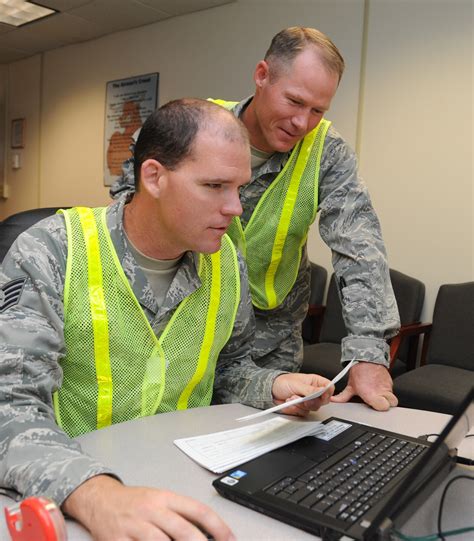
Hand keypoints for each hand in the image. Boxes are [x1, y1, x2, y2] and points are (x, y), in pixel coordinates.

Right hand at [63, 475, 234, 540]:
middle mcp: (152, 510)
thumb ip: (180, 515)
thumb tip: (208, 534)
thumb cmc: (135, 502)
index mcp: (166, 498)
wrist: (100, 499)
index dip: (218, 527)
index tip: (231, 540)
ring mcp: (134, 526)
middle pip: (183, 530)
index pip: (198, 510)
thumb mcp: (159, 501)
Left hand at [271, 373, 333, 416]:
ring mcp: (308, 401)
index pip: (329, 388)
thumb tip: (323, 390)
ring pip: (313, 408)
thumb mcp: (297, 384)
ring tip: (292, 398)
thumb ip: (310, 389)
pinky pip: (304, 413)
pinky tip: (290, 403)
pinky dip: (296, 409)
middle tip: (304, 399)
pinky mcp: (302, 408)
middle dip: (312, 401)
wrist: (271, 391)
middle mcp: (313, 392)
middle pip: (323, 401)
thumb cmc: (283, 382)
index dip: (327, 393)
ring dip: (301, 405)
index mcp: (315, 382)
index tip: (321, 395)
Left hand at [331, 361, 397, 410]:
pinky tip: (379, 388)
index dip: (379, 408)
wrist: (366, 358)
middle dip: (386, 404)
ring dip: (387, 397)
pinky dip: (386, 390)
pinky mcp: (390, 381)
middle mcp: (381, 391)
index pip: (383, 407)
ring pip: (393, 397)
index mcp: (371, 395)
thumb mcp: (350, 386)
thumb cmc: (359, 372)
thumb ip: (343, 397)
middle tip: (378, 401)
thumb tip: (334, 401)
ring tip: (379, 395)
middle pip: (392, 404)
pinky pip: (391, 389)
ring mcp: (387, 386)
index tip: (374, 405)